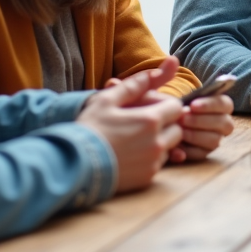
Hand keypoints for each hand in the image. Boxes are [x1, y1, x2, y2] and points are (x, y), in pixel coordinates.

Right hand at [76, 57, 184, 192]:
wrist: (73, 164)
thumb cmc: (90, 129)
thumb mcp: (107, 100)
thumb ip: (133, 85)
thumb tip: (154, 72)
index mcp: (150, 121)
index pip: (177, 108)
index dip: (166, 105)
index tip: (152, 108)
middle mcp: (157, 143)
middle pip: (177, 130)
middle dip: (166, 125)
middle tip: (144, 124)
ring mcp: (153, 163)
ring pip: (168, 148)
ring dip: (159, 143)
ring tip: (135, 140)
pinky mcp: (146, 179)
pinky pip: (157, 165)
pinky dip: (150, 160)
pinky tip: (131, 155)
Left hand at [172, 93, 235, 161]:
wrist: (170, 121)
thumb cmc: (180, 107)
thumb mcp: (183, 101)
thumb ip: (189, 101)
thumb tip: (186, 110)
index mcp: (223, 107)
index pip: (225, 104)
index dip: (210, 105)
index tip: (193, 105)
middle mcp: (224, 125)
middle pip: (223, 123)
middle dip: (200, 120)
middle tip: (183, 118)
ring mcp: (217, 140)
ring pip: (215, 140)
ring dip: (195, 135)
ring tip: (179, 130)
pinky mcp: (206, 153)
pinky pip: (201, 154)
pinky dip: (188, 149)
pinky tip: (177, 143)